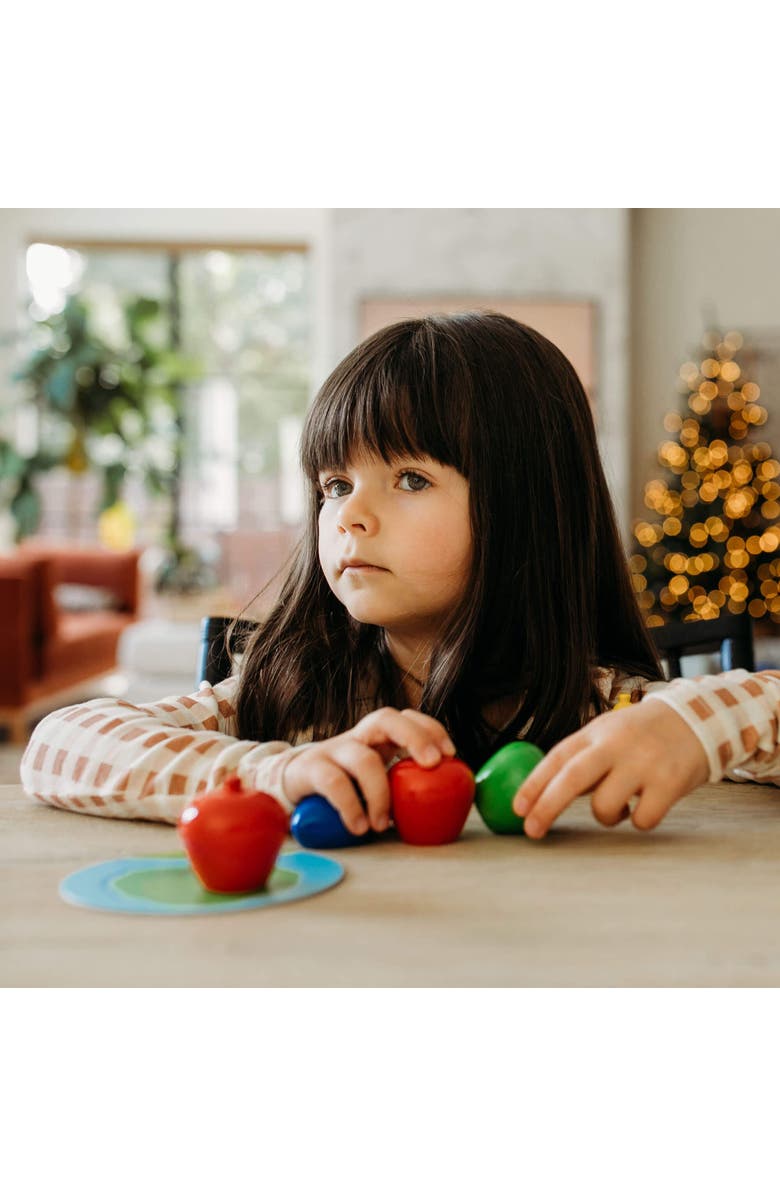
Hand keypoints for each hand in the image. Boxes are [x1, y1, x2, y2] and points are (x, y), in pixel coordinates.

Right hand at [283, 707, 456, 834]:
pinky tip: (359, 827)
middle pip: (386, 718)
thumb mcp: (374, 781)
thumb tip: (441, 811)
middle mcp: (356, 737)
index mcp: (376, 738)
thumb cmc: (343, 787)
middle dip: (414, 737)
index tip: (450, 753)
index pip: (406, 717)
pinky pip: (334, 783)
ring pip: (363, 758)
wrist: (290, 787)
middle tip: (431, 764)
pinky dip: (351, 806)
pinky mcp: (310, 769)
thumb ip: (399, 787)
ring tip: (383, 825)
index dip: (430, 728)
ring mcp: (332, 750)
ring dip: (380, 793)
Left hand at [511, 699, 708, 838]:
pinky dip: (639, 821)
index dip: (533, 784)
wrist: (698, 718)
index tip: (518, 809)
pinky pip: (642, 820)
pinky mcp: (670, 782)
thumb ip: (581, 760)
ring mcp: (644, 762)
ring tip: (621, 806)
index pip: (557, 757)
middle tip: (532, 831)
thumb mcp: (609, 734)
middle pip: (573, 777)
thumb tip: (543, 794)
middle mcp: (617, 744)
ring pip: (605, 806)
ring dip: (606, 817)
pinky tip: (648, 804)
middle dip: (548, 806)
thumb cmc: (643, 734)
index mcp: (596, 732)